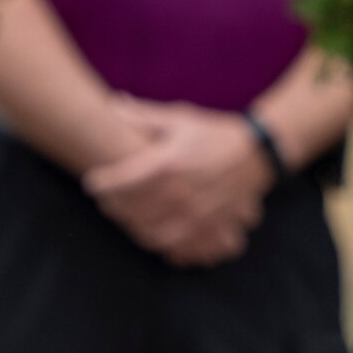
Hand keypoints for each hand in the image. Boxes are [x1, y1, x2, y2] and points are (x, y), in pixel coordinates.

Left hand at [85, 100, 272, 266]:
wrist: (259, 152)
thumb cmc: (216, 133)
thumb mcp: (181, 119)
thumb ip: (143, 115)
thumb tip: (112, 103)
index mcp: (167, 163)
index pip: (119, 181)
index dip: (100, 183)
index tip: (93, 182)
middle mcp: (178, 193)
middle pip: (129, 211)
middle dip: (112, 206)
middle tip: (108, 200)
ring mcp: (195, 215)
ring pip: (149, 234)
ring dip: (133, 228)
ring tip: (129, 218)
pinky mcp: (209, 229)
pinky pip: (177, 249)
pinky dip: (162, 246)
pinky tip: (157, 234)